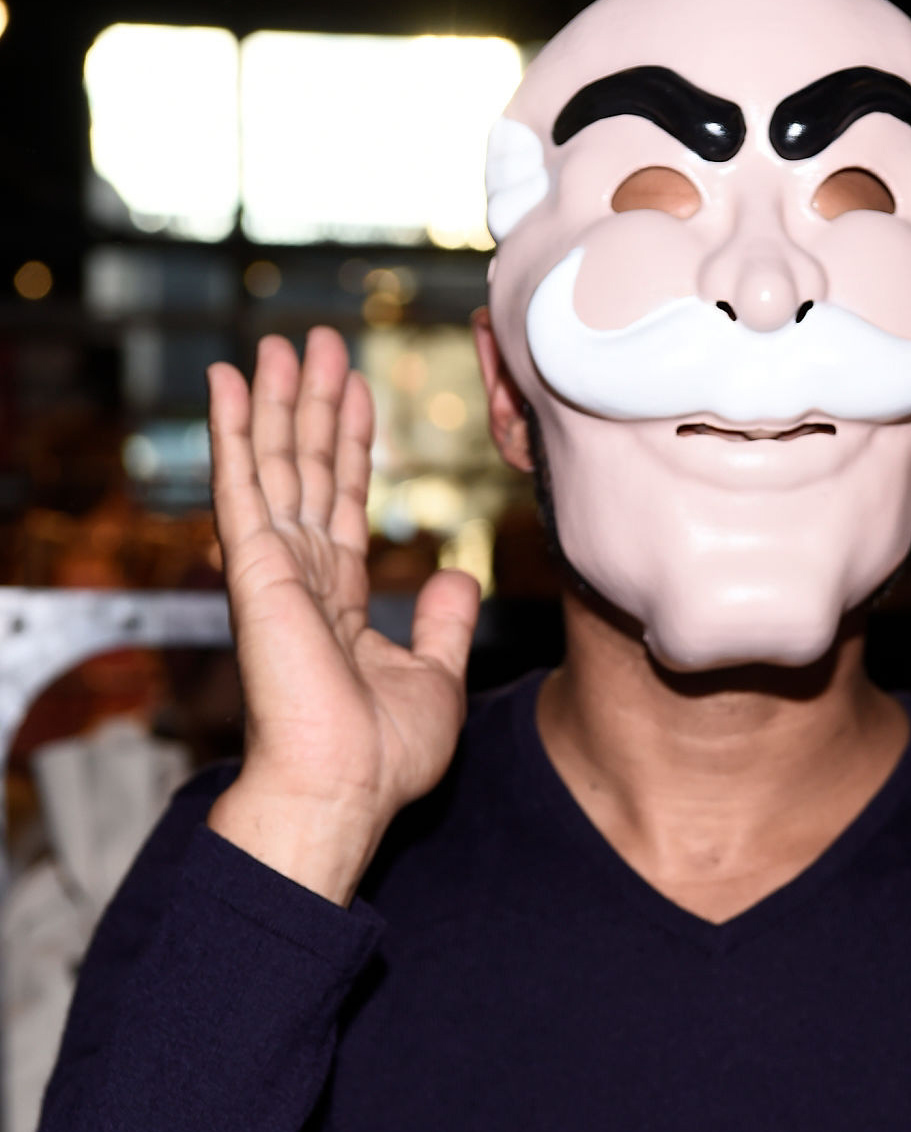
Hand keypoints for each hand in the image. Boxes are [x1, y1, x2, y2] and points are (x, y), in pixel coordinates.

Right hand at [205, 328, 480, 903]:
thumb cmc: (384, 756)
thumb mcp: (436, 677)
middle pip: (308, 472)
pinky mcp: (253, 572)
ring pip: (275, 466)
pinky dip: (234, 431)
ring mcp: (273, 573)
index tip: (357, 391)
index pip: (344, 505)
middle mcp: (301, 580)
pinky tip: (231, 380)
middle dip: (314, 406)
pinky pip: (241, 487)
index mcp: (340, 602)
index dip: (350, 446)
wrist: (345, 789)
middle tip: (319, 342)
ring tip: (282, 341)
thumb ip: (443, 623)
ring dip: (278, 401)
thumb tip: (458, 575)